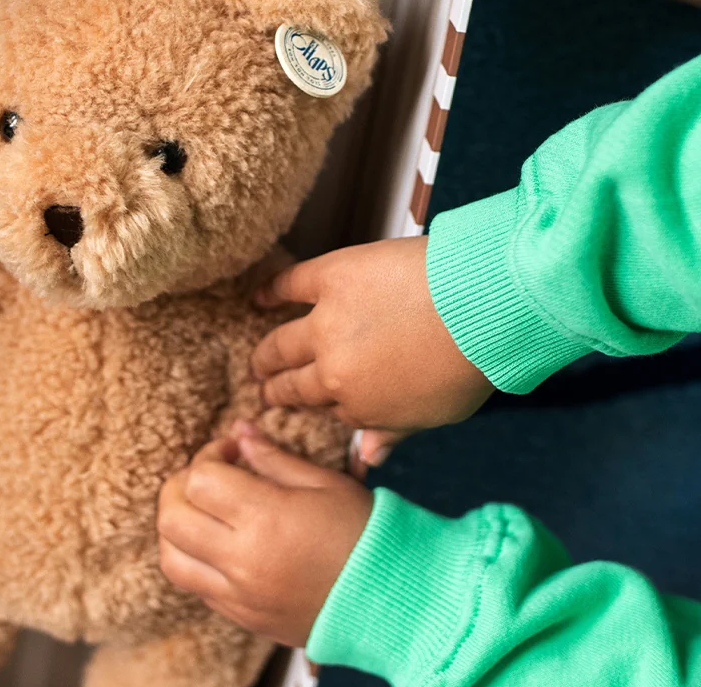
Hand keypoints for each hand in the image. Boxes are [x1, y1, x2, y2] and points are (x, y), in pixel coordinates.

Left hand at [157, 423, 372, 646]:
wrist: (391, 598)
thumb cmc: (363, 531)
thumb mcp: (323, 482)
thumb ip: (273, 458)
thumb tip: (240, 431)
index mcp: (265, 519)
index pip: (199, 479)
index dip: (210, 454)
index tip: (233, 450)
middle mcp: (242, 560)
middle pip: (171, 517)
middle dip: (180, 485)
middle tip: (210, 474)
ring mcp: (238, 594)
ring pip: (171, 558)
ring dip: (177, 526)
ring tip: (204, 509)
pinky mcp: (242, 617)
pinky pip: (194, 586)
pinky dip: (193, 559)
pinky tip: (219, 541)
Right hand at [251, 237, 492, 465]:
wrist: (477, 306)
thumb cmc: (466, 363)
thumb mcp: (434, 414)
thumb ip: (394, 432)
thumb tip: (368, 458)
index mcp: (361, 405)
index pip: (330, 411)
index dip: (321, 407)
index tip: (312, 405)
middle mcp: (334, 369)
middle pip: (296, 384)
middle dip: (277, 390)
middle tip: (264, 389)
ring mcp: (328, 322)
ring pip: (282, 343)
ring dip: (266, 355)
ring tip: (258, 360)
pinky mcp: (332, 277)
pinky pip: (290, 284)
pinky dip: (271, 290)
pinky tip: (258, 296)